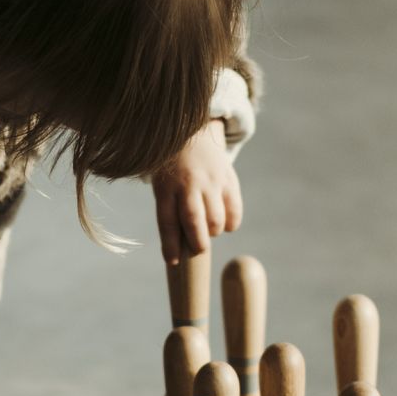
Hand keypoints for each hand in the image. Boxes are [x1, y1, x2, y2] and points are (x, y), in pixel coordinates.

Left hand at [150, 119, 242, 263]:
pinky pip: (234, 209)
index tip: (172, 262)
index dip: (170, 245)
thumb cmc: (171, 169)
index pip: (167, 222)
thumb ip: (171, 211)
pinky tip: (224, 223)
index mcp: (166, 188)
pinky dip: (230, 222)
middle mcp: (188, 184)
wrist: (190, 132)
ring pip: (216, 219)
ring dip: (214, 232)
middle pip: (194, 221)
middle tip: (199, 250)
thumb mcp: (162, 185)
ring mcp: (210, 181)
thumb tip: (181, 248)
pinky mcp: (228, 179)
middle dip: (198, 243)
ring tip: (208, 229)